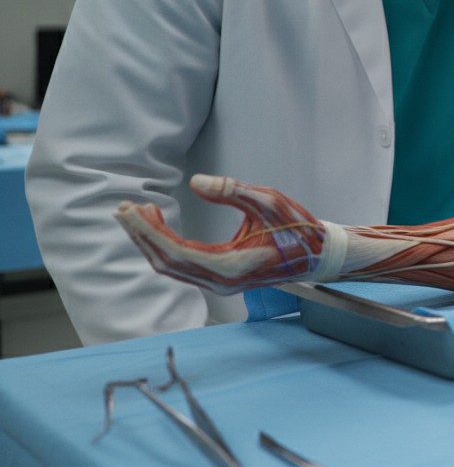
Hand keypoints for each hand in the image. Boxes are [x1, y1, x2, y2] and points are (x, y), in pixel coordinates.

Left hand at [114, 175, 330, 294]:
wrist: (318, 255)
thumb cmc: (298, 229)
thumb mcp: (270, 202)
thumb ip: (233, 191)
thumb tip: (196, 182)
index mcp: (230, 267)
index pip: (176, 253)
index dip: (149, 232)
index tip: (132, 210)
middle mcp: (220, 282)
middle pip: (166, 263)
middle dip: (141, 235)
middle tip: (123, 209)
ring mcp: (219, 284)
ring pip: (171, 266)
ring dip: (150, 241)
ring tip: (135, 214)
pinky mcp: (220, 278)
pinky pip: (182, 265)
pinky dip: (165, 245)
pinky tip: (158, 225)